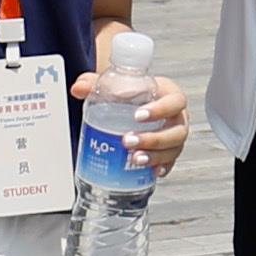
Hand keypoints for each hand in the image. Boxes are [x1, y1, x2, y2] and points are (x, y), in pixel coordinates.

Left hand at [87, 66, 195, 180]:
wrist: (134, 102)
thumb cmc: (130, 92)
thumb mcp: (114, 84)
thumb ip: (95, 83)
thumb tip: (78, 88)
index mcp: (169, 94)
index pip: (174, 101)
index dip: (160, 109)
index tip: (138, 115)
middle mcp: (177, 117)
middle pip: (176, 131)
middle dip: (154, 138)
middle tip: (128, 141)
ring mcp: (174, 136)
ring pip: (173, 149)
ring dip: (155, 156)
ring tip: (135, 159)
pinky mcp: (169, 152)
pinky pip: (170, 162)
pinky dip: (160, 167)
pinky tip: (150, 171)